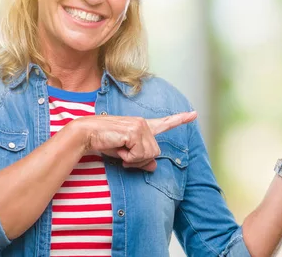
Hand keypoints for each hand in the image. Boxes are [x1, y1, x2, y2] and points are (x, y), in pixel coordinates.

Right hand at [68, 111, 197, 171]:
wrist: (87, 134)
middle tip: (124, 154)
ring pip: (149, 155)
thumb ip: (141, 159)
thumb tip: (154, 166)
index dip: (180, 119)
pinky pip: (139, 155)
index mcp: (143, 126)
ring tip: (120, 149)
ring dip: (133, 159)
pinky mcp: (135, 131)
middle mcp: (144, 123)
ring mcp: (140, 126)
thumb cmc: (105, 142)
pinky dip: (128, 157)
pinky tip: (119, 147)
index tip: (194, 114)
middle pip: (155, 152)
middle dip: (140, 159)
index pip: (165, 123)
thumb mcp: (126, 154)